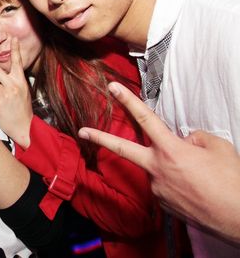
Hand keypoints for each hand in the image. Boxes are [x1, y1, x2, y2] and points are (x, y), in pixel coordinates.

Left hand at [0, 37, 33, 147]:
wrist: (24, 128)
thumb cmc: (22, 110)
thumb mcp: (23, 93)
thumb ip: (13, 82)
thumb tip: (0, 76)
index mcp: (21, 82)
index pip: (17, 63)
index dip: (15, 50)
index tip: (13, 38)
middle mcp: (13, 85)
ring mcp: (5, 93)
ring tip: (1, 100)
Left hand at [79, 82, 239, 243]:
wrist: (239, 218)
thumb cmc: (231, 182)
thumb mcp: (218, 147)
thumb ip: (195, 137)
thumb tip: (184, 140)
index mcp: (170, 150)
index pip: (145, 118)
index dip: (127, 100)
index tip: (113, 88)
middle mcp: (157, 169)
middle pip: (122, 148)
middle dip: (100, 137)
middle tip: (82, 131)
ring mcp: (157, 188)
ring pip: (157, 169)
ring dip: (172, 168)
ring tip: (200, 178)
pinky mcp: (163, 204)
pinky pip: (166, 185)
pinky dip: (178, 183)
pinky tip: (195, 189)